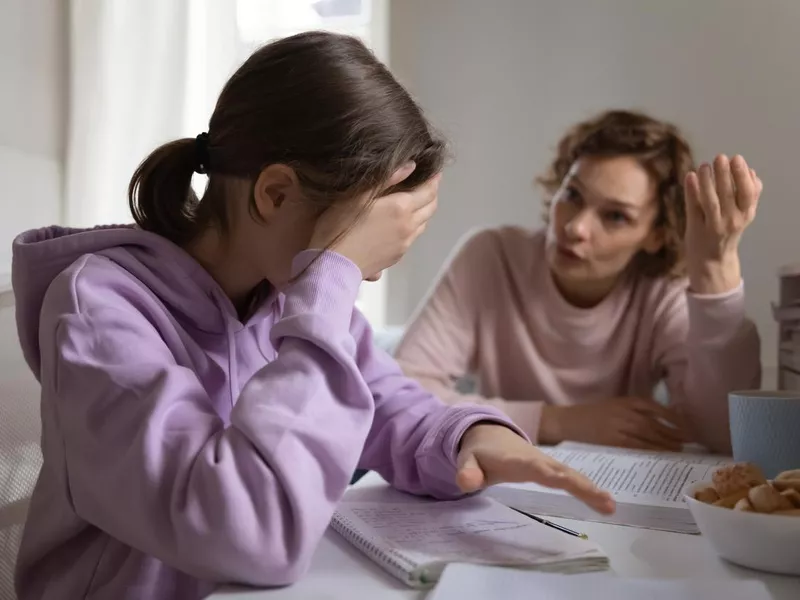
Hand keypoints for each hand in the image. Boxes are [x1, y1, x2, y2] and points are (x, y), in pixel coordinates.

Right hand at [309, 163, 440, 278]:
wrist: (334, 265)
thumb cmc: (340, 225)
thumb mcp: (358, 195)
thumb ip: (386, 178)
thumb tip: (411, 165)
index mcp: (401, 207)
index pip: (428, 191)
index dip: (433, 180)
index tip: (436, 172)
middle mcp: (409, 226)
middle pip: (430, 208)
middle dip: (432, 194)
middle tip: (429, 185)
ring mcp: (405, 244)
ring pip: (423, 224)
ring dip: (424, 211)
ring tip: (416, 202)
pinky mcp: (397, 256)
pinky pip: (412, 237)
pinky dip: (414, 226)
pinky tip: (402, 224)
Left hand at [456, 424, 614, 514]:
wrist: (488, 432)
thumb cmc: (478, 451)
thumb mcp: (467, 459)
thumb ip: (467, 470)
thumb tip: (466, 483)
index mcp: (516, 459)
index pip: (534, 467)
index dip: (547, 474)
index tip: (562, 481)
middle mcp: (536, 459)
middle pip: (561, 472)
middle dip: (581, 485)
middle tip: (605, 502)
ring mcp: (547, 463)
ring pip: (571, 475)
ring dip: (591, 489)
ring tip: (610, 506)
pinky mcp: (552, 469)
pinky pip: (572, 478)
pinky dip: (588, 489)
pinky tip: (605, 503)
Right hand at [538, 397, 687, 450]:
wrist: (568, 422)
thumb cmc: (593, 415)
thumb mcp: (616, 406)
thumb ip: (637, 412)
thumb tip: (665, 424)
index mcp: (627, 401)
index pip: (657, 408)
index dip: (675, 418)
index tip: (690, 427)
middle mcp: (625, 412)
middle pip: (656, 424)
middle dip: (675, 434)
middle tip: (690, 443)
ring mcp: (619, 427)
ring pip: (649, 436)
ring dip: (666, 444)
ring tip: (679, 451)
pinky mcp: (613, 441)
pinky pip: (637, 447)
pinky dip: (651, 451)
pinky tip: (660, 455)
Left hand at [684, 154, 762, 293]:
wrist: (712, 262)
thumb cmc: (727, 232)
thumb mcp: (744, 215)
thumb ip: (749, 196)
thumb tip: (752, 172)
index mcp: (745, 214)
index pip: (748, 193)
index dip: (742, 176)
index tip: (737, 158)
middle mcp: (731, 221)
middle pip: (728, 195)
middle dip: (724, 174)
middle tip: (720, 157)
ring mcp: (712, 226)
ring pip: (710, 201)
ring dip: (708, 181)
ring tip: (704, 165)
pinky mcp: (695, 229)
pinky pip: (693, 208)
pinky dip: (691, 191)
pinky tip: (690, 176)